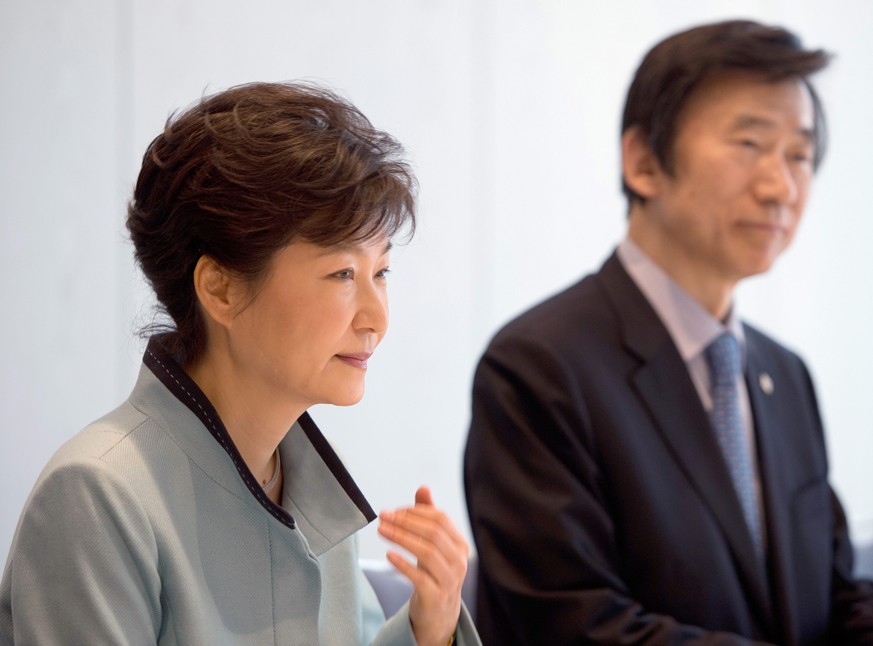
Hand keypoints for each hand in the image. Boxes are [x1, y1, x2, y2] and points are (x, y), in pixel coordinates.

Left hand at [378, 486, 468, 645]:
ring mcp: (450, 580)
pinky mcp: (436, 596)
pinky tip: (388, 555)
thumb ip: (428, 516)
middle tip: (383, 516)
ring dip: (401, 539)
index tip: (394, 511)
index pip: (440, 519)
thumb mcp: (433, 545)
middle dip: (405, 522)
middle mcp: (459, 561)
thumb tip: (423, 487)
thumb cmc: (434, 572)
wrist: (439, 613)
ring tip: (381, 531)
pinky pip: (419, 577)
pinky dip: (403, 564)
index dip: (416, 511)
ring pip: (427, 553)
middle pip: (433, 533)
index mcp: (460, 544)